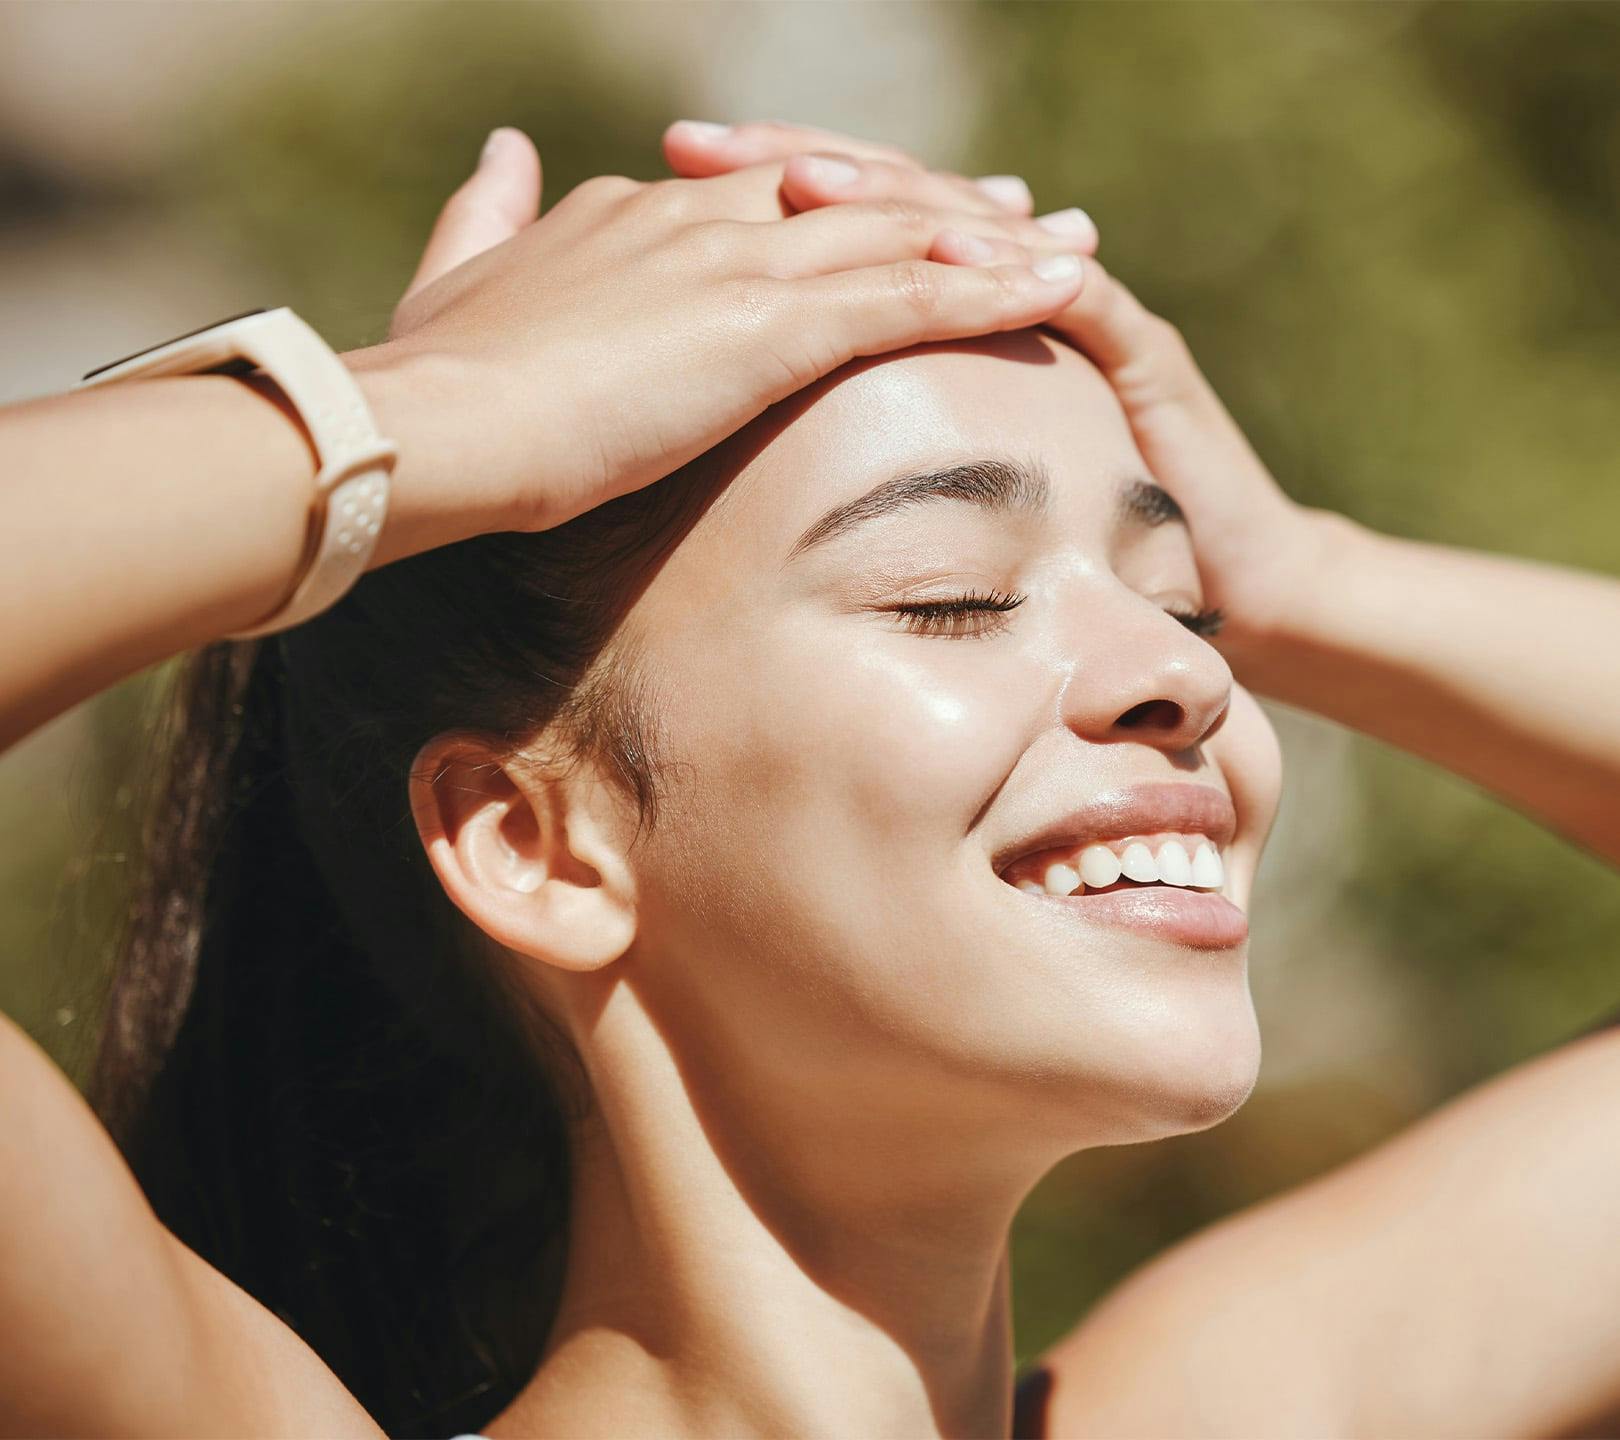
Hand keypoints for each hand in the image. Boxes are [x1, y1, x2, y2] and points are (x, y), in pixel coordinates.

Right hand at [347, 126, 1096, 546]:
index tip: (901, 210)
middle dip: (943, 210)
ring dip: (992, 244)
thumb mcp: (455, 282)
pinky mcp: (763, 328)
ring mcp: (736, 268)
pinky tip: (1054, 291)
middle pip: (852, 202)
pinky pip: (901, 301)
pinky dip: (986, 293)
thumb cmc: (434, 379)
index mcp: (638, 216)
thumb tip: (503, 149)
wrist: (430, 424)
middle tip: (1026, 212)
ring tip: (1073, 246)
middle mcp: (700, 222)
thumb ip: (488, 214)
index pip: (768, 195)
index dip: (846, 200)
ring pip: (894, 241)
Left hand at [663, 119, 1323, 651]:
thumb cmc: (1063, 552)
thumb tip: (736, 448)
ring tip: (794, 179)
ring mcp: (1072, 310)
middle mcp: (1001, 292)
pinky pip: (1077, 297)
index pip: (838, 229)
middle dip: (790, 166)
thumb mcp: (929, 490)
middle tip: (692, 145)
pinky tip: (947, 257)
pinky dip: (1011, 273)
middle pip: (887, 202)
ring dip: (883, 199)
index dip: (747, 195)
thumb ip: (859, 451)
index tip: (656, 178)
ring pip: (973, 229)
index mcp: (941, 315)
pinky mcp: (1142, 356)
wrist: (1225, 582)